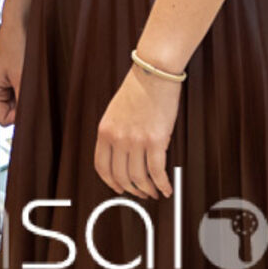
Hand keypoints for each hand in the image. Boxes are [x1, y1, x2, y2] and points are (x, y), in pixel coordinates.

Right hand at [0, 18, 26, 126]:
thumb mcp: (23, 80)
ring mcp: (0, 83)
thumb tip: (29, 123)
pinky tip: (30, 76)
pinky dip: (26, 88)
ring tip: (30, 79)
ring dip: (26, 95)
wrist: (20, 24)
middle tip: (31, 88)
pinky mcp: (8, 77)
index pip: (4, 119)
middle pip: (9, 112)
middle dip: (22, 105)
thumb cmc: (18, 47)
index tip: (28, 99)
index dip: (19, 115)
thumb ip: (23, 104)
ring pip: (16, 103)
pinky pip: (18, 92)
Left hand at [94, 66, 181, 199]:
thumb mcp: (115, 113)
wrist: (153, 74)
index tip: (118, 188)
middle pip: (121, 176)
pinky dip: (162, 184)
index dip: (110, 182)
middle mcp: (117, 138)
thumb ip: (116, 135)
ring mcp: (135, 141)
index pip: (101, 166)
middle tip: (141, 193)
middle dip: (132, 190)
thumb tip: (124, 158)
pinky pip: (157, 171)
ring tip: (154, 192)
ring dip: (147, 190)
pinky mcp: (155, 141)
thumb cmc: (138, 91)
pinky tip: (166, 188)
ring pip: (139, 178)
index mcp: (104, 131)